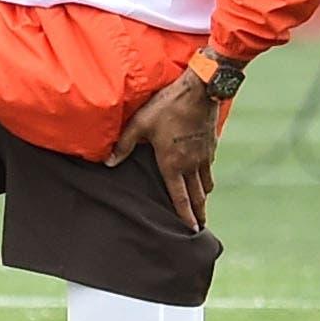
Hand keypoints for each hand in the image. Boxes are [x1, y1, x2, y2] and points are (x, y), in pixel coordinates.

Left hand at [108, 71, 219, 229]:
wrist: (200, 90)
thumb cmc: (167, 106)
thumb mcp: (140, 123)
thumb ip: (124, 145)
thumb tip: (109, 163)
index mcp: (173, 164)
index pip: (179, 198)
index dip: (184, 216)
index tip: (190, 230)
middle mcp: (191, 164)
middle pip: (197, 196)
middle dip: (199, 213)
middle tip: (200, 227)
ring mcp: (204, 155)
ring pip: (206, 182)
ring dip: (204, 196)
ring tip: (202, 204)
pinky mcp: (211, 144)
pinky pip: (209, 166)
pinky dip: (207, 176)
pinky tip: (205, 176)